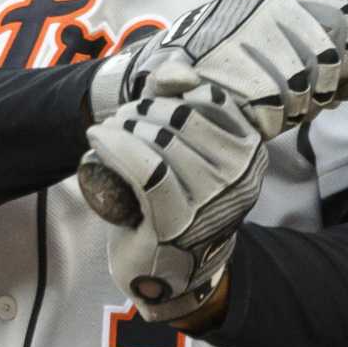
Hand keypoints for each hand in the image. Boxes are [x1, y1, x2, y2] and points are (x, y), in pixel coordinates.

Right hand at [86, 0, 347, 136]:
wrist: (152, 78)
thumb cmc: (232, 73)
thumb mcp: (292, 67)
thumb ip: (340, 71)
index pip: (343, 26)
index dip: (340, 66)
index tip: (322, 87)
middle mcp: (258, 7)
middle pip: (321, 62)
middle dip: (312, 95)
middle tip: (288, 107)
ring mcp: (232, 32)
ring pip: (290, 86)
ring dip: (283, 112)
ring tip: (261, 112)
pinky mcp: (208, 64)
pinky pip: (255, 103)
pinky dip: (256, 120)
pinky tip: (245, 120)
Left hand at [86, 89, 266, 321]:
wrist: (172, 272)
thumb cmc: (178, 203)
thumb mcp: (190, 152)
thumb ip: (185, 106)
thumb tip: (176, 74)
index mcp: (250, 153)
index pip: (209, 100)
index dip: (171, 93)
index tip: (146, 104)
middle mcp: (239, 177)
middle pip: (181, 117)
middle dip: (141, 110)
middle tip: (119, 120)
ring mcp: (211, 202)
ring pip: (161, 141)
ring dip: (124, 127)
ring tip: (107, 131)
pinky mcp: (177, 222)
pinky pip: (146, 169)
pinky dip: (116, 147)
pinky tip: (97, 140)